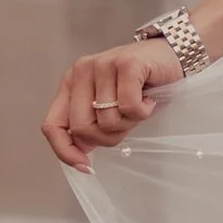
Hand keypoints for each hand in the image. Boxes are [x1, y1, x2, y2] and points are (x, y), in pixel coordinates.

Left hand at [41, 37, 183, 172]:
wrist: (170, 56)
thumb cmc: (140, 85)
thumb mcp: (110, 107)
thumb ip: (92, 124)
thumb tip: (81, 150)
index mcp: (71, 84)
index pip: (52, 125)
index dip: (65, 151)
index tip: (85, 166)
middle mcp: (81, 72)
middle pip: (82, 128)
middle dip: (107, 137)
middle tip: (125, 124)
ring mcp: (103, 65)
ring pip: (108, 120)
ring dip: (130, 122)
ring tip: (139, 106)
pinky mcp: (127, 64)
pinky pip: (130, 107)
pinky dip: (144, 112)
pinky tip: (148, 99)